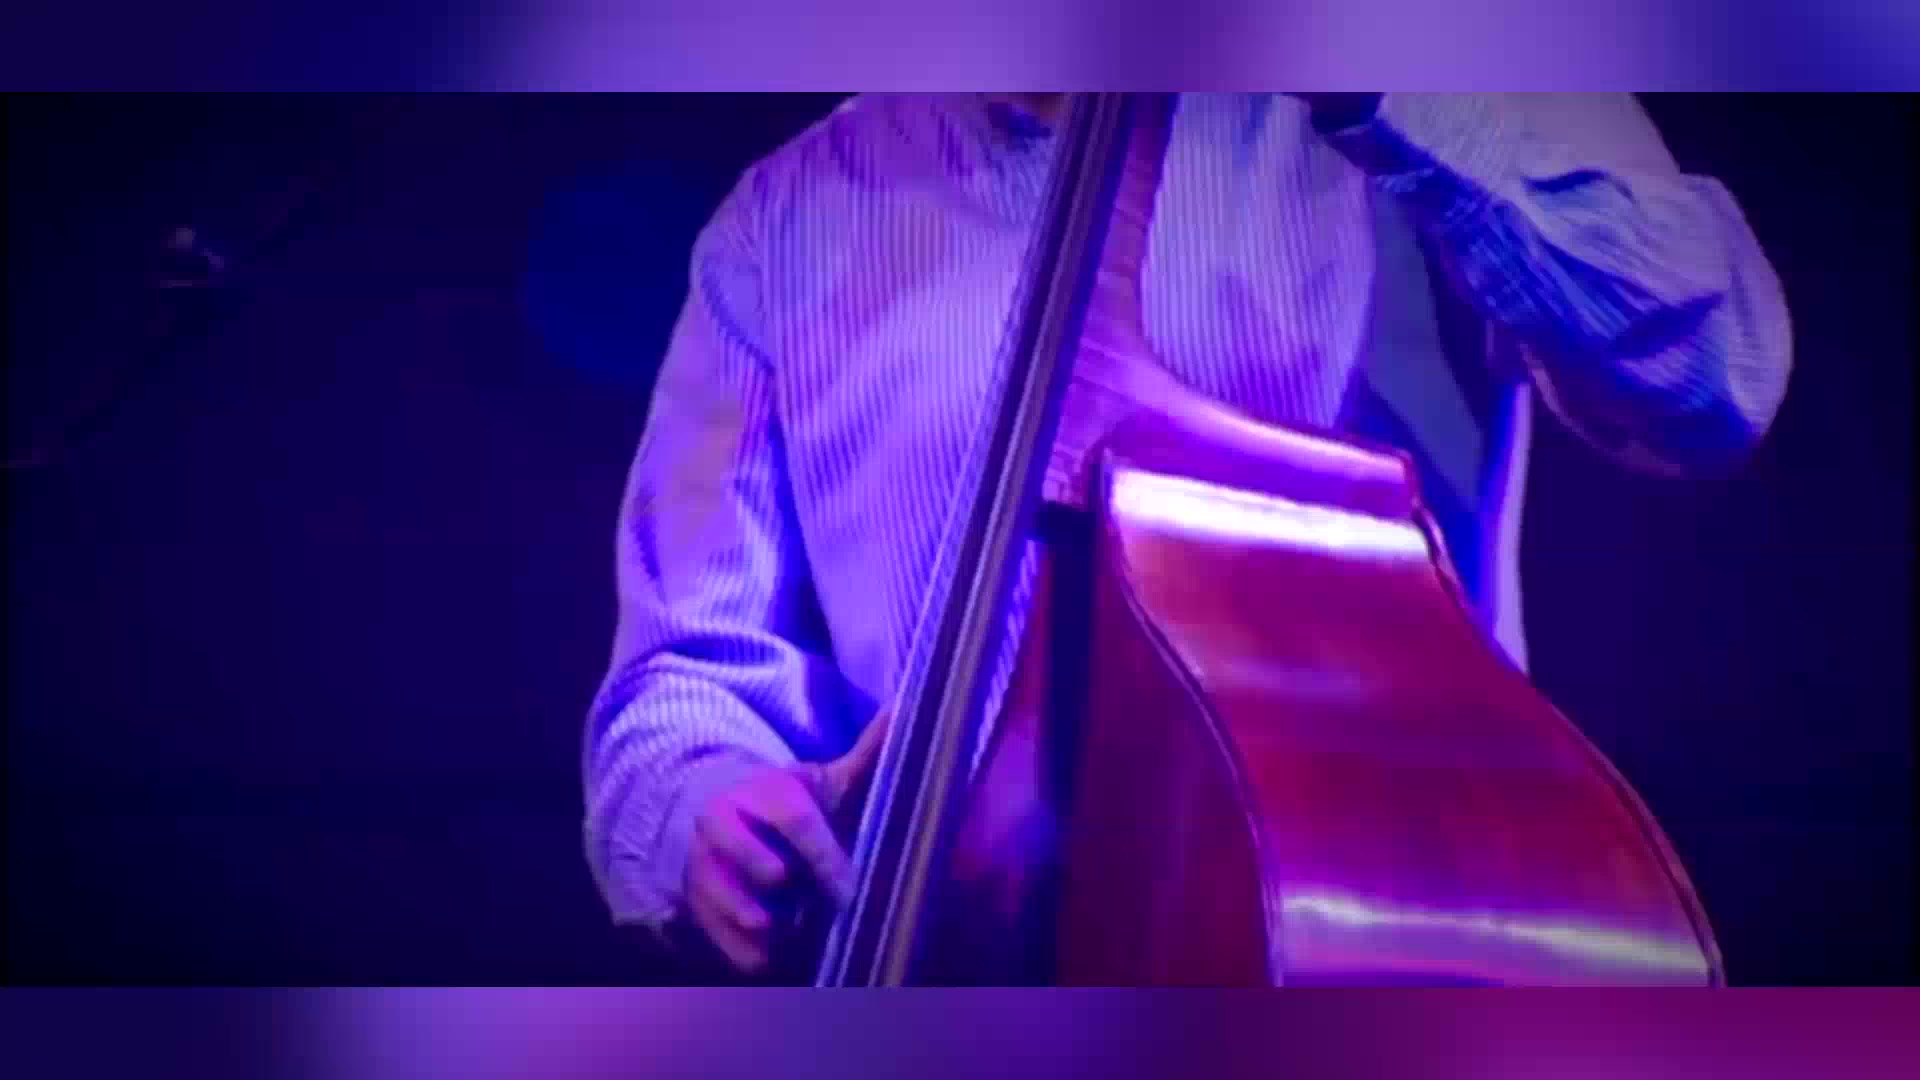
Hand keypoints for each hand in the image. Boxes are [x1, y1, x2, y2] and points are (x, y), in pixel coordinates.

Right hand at [684, 709, 890, 975]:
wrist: (710, 808)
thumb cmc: (782, 800)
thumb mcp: (819, 779)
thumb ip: (864, 754)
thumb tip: (903, 710)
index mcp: (760, 789)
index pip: (795, 819)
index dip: (824, 855)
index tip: (847, 886)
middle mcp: (722, 824)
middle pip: (761, 867)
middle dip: (796, 891)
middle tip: (816, 907)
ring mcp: (703, 863)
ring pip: (737, 907)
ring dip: (770, 925)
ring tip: (793, 926)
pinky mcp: (693, 900)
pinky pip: (722, 940)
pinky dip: (750, 952)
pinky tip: (773, 949)